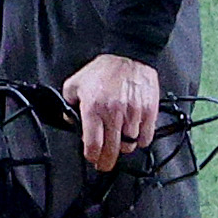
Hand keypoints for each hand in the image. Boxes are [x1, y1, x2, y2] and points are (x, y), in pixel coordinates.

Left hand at [62, 53, 160, 171]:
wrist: (130, 53)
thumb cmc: (104, 69)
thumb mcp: (75, 85)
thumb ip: (68, 105)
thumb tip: (68, 121)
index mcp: (94, 109)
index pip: (93, 146)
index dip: (92, 157)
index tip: (93, 159)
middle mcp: (114, 113)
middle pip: (112, 150)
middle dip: (106, 162)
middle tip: (104, 163)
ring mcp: (134, 112)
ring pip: (130, 145)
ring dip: (124, 147)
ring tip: (119, 143)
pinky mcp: (149, 109)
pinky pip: (147, 135)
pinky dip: (141, 140)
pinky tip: (135, 135)